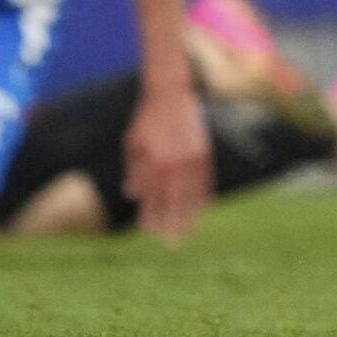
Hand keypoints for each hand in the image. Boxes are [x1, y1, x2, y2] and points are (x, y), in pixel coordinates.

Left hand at [123, 83, 211, 245]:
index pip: (151, 196)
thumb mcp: (133, 141)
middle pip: (172, 202)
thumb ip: (133, 168)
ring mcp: (190, 157)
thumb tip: (131, 194)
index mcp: (153, 161)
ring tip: (188, 233)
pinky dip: (204, 196)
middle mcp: (172, 162)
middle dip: (172, 225)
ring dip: (190, 217)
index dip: (150, 215)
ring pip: (191, 195)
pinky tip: (203, 209)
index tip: (149, 231)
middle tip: (172, 245)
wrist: (170, 91)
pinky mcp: (203, 151)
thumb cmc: (147, 117)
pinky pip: (205, 180)